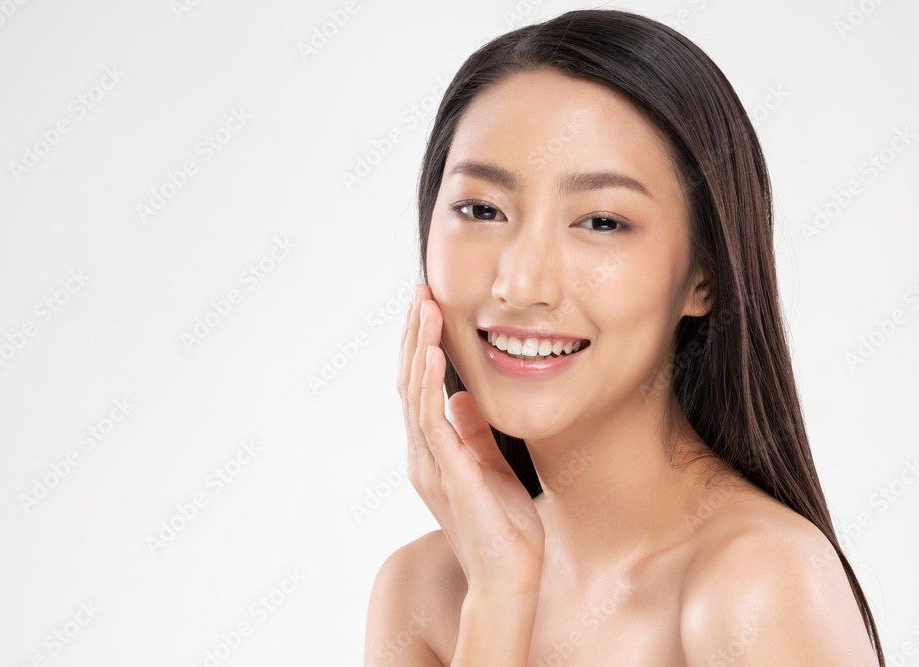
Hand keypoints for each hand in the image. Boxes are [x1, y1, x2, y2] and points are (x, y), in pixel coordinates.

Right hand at [397, 284, 544, 596]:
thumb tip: (464, 399)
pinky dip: (430, 386)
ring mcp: (431, 465)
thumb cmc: (504, 529)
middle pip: (408, 384)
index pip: (418, 389)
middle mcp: (423, 455)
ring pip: (414, 395)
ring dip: (419, 349)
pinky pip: (432, 423)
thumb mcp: (489, 467)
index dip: (421, 347)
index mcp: (433, 453)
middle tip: (419, 292)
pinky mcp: (449, 475)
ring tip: (424, 308)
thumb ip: (474, 434)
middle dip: (414, 336)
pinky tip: (435, 355)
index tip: (428, 308)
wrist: (509, 578)